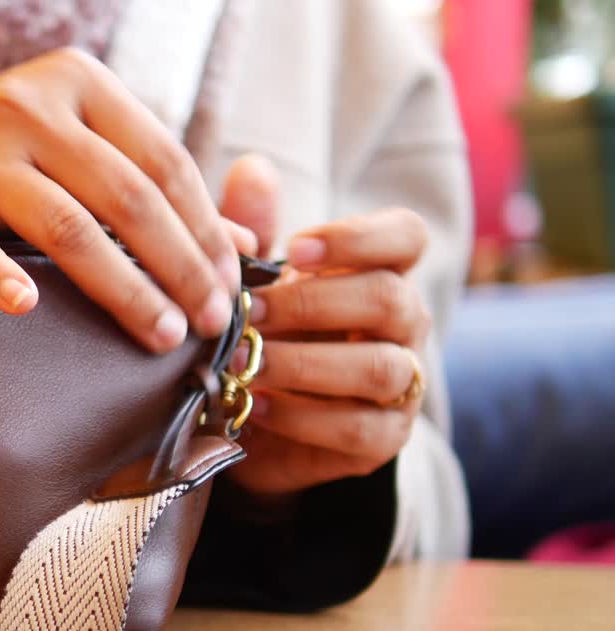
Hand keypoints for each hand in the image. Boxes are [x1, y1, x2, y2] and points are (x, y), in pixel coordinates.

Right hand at [0, 48, 246, 351]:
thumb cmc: (4, 155)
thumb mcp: (79, 146)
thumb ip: (154, 185)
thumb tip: (240, 240)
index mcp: (80, 84)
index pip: (164, 159)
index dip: (206, 227)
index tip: (232, 284)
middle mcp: (32, 105)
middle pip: (127, 195)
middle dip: (180, 265)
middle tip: (209, 321)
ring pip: (68, 224)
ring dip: (123, 286)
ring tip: (159, 334)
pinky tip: (26, 306)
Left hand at [218, 157, 431, 495]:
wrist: (254, 418)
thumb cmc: (261, 330)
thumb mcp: (248, 277)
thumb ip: (249, 227)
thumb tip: (251, 171)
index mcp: (379, 272)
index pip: (406, 236)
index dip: (358, 237)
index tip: (293, 247)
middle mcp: (404, 324)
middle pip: (389, 299)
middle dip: (310, 304)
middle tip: (248, 311)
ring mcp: (401, 385)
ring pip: (380, 367)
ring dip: (303, 364)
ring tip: (245, 362)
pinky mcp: (383, 439)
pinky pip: (358, 429)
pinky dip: (303, 418)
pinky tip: (257, 404)